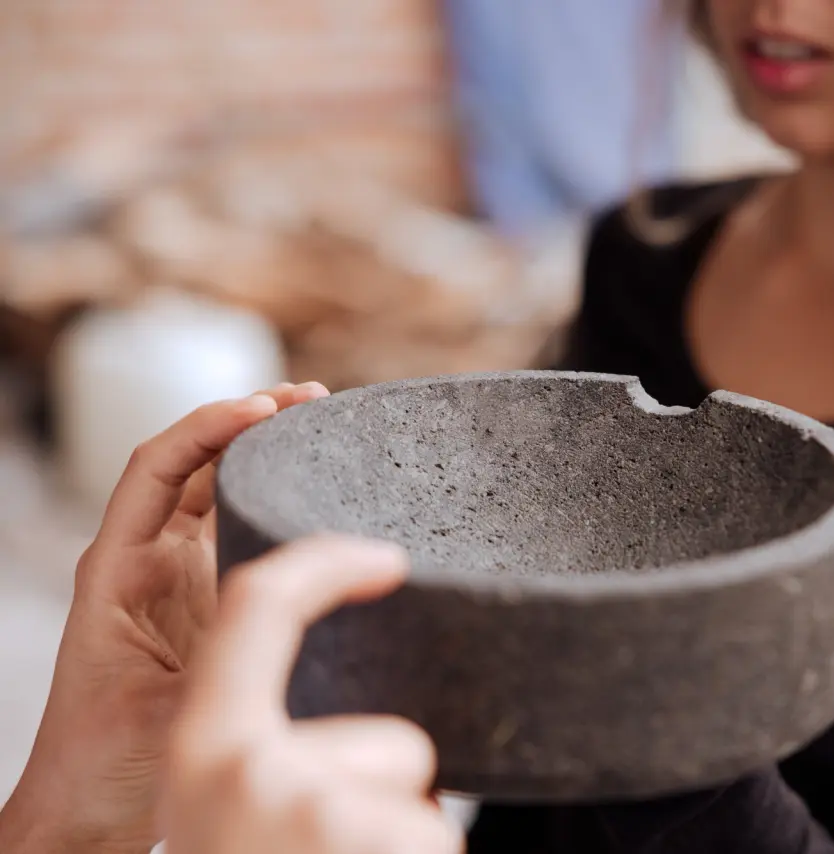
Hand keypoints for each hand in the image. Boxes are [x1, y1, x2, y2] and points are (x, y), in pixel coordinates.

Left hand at [0, 383, 327, 853]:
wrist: (90, 810)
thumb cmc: (106, 763)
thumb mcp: (173, 705)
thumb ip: (229, 655)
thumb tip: (295, 601)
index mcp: (116, 570)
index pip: (158, 470)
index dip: (209, 427)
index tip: (268, 409)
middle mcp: (146, 561)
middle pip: (194, 463)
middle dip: (249, 419)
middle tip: (312, 398)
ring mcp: (178, 579)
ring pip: (217, 490)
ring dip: (264, 449)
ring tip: (320, 418)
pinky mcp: (208, 601)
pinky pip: (239, 532)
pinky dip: (272, 497)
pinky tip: (313, 487)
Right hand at [164, 536, 462, 853]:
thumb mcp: (214, 808)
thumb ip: (258, 748)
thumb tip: (332, 719)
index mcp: (201, 750)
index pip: (258, 605)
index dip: (323, 563)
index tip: (386, 560)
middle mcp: (250, 773)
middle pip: (390, 736)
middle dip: (389, 789)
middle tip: (337, 850)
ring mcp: (323, 808)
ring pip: (413, 786)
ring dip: (395, 834)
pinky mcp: (389, 839)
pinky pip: (438, 830)